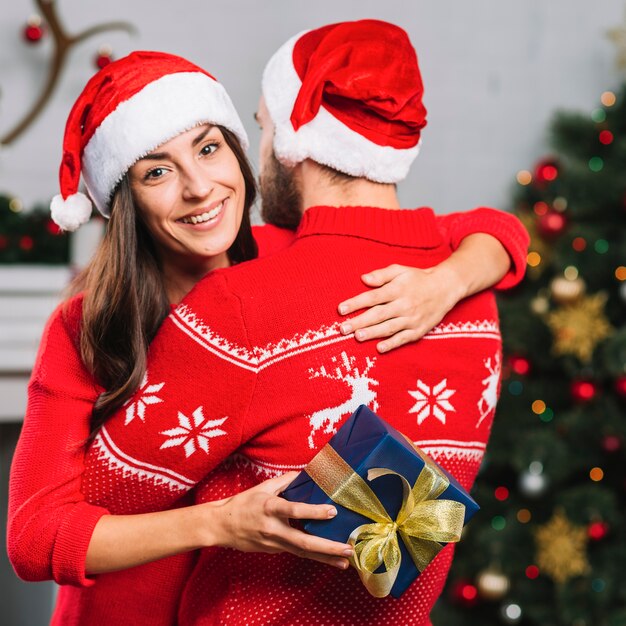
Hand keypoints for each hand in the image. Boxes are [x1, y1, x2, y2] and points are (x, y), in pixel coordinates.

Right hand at [206, 471, 351, 568]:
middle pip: (303, 542)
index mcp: (270, 507)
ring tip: (346, 562)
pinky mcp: (274, 551)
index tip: (332, 512)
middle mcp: (273, 528)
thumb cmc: (244, 503)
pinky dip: (315, 557)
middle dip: (328, 547)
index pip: (294, 510)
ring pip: (303, 553)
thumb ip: (286, 480)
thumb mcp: (263, 487)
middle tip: (348, 549)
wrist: (222, 526)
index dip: (314, 511)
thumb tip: (306, 472)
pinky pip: (297, 553)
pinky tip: (330, 559)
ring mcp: (274, 543)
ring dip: (326, 558)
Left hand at [338, 264, 464, 352]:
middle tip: (342, 328)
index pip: (372, 297)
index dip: (356, 303)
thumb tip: (363, 278)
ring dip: (372, 333)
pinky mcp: (419, 330)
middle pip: (378, 314)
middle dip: (359, 322)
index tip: (341, 309)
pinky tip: (379, 348)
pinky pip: (403, 338)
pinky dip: (392, 344)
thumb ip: (381, 275)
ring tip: (356, 337)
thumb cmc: (418, 279)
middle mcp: (404, 304)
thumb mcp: (400, 270)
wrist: (446, 288)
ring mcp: (412, 319)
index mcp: (397, 289)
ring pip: (389, 327)